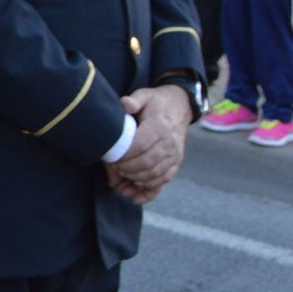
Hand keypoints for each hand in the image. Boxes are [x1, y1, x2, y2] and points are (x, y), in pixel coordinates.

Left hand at [110, 86, 192, 200]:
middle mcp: (169, 143)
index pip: (141, 145)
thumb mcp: (145, 95)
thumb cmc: (157, 102)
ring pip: (156, 174)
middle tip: (113, 169)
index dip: (125, 154)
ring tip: (120, 181)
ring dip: (136, 181)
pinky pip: (164, 180)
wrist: (180, 106)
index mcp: (159, 126)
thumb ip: (134, 100)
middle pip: (148, 162)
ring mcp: (175, 155)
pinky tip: (135, 196)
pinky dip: (150, 191)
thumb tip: (125, 105)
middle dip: (127, 169)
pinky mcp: (176, 163)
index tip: (111, 158)